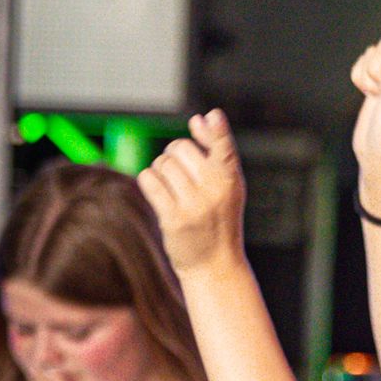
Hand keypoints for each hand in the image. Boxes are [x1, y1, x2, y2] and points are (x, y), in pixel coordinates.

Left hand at [138, 110, 245, 275]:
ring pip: (162, 164)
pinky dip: (149, 182)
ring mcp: (194, 204)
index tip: (212, 116)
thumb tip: (200, 117)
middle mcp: (215, 189)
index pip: (224, 147)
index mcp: (231, 178)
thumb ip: (214, 151)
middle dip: (173, 154)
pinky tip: (158, 192)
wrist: (215, 265)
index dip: (217, 130)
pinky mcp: (173, 218)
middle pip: (179, 148)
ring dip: (160, 170)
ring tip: (170, 187)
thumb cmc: (219, 218)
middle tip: (179, 173)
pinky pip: (149, 181)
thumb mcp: (226, 185)